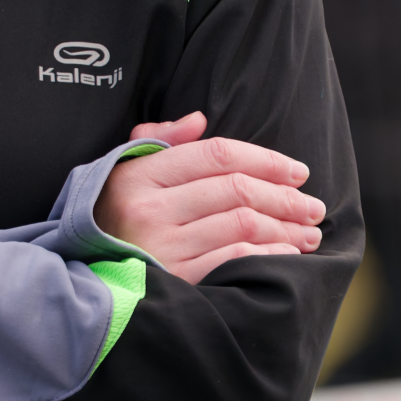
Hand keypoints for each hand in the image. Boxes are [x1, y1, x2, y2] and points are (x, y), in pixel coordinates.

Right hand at [92, 111, 325, 283]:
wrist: (86, 274)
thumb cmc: (113, 216)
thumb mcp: (124, 170)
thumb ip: (160, 140)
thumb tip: (200, 119)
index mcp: (141, 175)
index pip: (216, 155)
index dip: (265, 159)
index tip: (298, 171)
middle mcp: (150, 209)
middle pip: (237, 190)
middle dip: (286, 196)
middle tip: (314, 206)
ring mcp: (162, 247)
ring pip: (243, 225)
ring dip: (287, 227)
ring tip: (310, 232)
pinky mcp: (176, 281)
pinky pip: (235, 261)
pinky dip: (270, 255)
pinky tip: (287, 254)